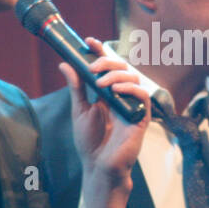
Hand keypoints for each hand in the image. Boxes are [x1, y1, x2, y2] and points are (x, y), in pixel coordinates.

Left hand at [62, 38, 149, 193]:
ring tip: (101, 84)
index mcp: (107, 93)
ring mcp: (131, 105)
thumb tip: (65, 65)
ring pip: (133, 77)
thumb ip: (76, 87)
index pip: (107, 66)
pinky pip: (143, 95)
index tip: (89, 42)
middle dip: (107, 62)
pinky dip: (131, 88)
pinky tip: (116, 91)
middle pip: (121, 67)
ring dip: (116, 75)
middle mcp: (121, 96)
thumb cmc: (90, 142)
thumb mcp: (79, 110)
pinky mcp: (140, 116)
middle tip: (93, 67)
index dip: (100, 52)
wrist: (98, 166)